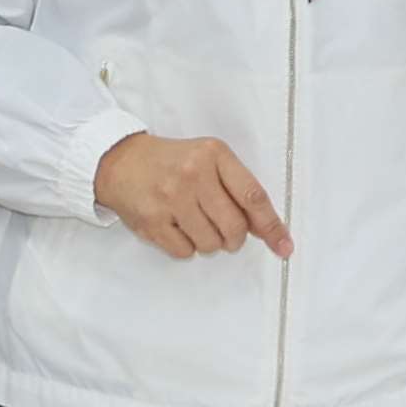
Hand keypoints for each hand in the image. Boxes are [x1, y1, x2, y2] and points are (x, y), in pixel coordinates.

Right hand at [93, 131, 290, 261]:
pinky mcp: (152, 221)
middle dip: (235, 238)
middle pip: (234, 227)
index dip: (272, 225)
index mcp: (213, 154)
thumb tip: (264, 228)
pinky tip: (176, 227)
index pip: (252, 196)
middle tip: (226, 232)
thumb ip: (236, 188)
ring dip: (209, 242)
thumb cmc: (172, 162)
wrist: (121, 162)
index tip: (284, 245)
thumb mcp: (207, 160)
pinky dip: (186, 246)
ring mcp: (171, 198)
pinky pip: (186, 252)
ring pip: (211, 243)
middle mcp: (192, 174)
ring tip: (194, 223)